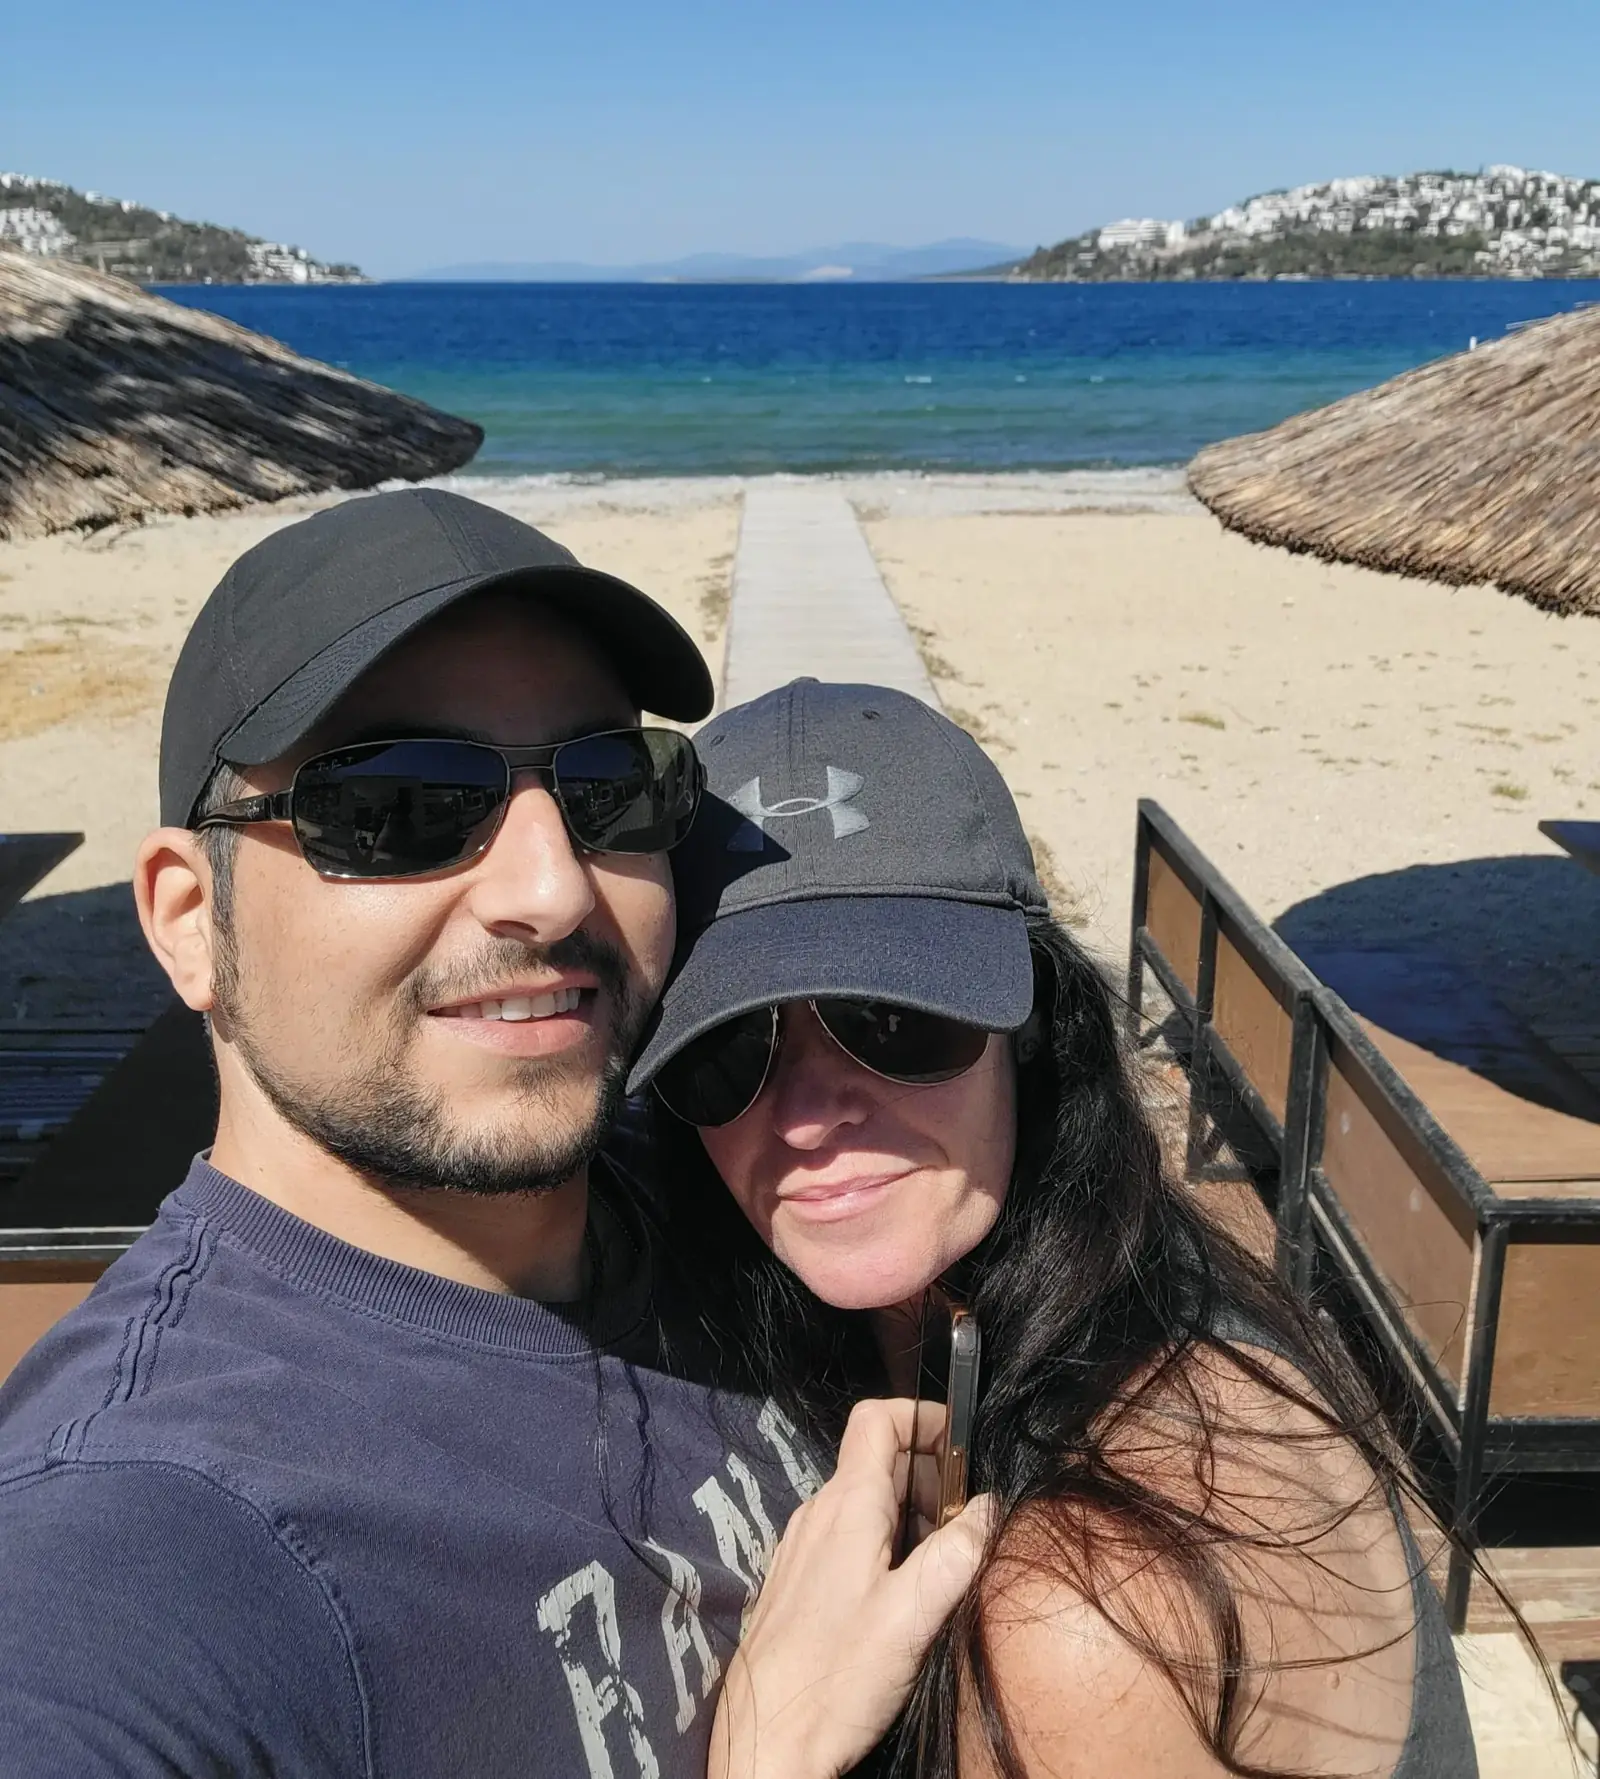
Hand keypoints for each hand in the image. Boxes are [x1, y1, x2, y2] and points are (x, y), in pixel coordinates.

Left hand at [708, 1398, 991, 1778]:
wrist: (765, 1743)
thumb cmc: (836, 1677)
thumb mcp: (913, 1616)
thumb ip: (956, 1554)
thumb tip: (991, 1505)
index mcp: (846, 1505)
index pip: (876, 1420)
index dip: (921, 1418)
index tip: (963, 1448)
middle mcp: (818, 1514)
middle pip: (878, 1463)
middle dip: (930, 1480)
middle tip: (966, 1527)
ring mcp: (803, 1548)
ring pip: (865, 1504)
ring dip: (911, 1519)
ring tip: (941, 1568)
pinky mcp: (798, 1583)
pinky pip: (847, 1540)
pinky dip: (884, 1548)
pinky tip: (902, 1598)